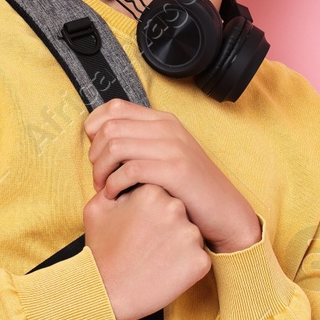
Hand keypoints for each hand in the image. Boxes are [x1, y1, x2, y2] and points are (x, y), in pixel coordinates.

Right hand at [83, 183, 210, 319]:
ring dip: (177, 244)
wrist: (107, 293)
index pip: (160, 191)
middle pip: (177, 211)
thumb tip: (121, 176)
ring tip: (154, 258)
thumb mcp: (96, 209)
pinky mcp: (200, 261)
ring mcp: (190, 235)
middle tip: (146, 243)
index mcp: (152, 191)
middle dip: (165, 224)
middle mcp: (175, 208)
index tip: (139, 226)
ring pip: (189, 233)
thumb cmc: (100, 251)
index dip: (149, 210)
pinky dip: (185, 264)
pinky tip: (165, 271)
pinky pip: (197, 257)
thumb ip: (113, 186)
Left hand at [84, 98, 260, 253]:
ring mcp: (173, 148)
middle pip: (110, 128)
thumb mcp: (166, 155)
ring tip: (105, 189)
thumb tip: (100, 140)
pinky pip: (129, 170)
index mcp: (164, 120)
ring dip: (101, 171)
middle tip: (99, 178)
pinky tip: (116, 196)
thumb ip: (140, 143)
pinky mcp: (175, 171)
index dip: (94, 128)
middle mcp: (168, 128)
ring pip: (115, 147)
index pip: (114, 108)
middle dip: (95, 155)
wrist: (226, 211)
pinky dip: (114, 185)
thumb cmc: (190, 189)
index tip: (94, 151)